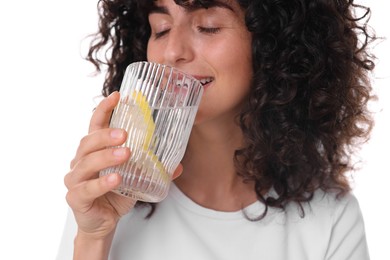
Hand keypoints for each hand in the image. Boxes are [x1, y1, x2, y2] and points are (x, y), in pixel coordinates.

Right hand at [64, 91, 182, 240]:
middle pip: (88, 142)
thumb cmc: (116, 194)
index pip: (95, 125)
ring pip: (86, 163)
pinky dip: (102, 183)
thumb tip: (178, 165)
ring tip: (126, 154)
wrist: (103, 222)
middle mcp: (80, 161)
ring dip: (106, 156)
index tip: (117, 96)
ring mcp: (75, 179)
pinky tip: (116, 179)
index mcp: (94, 151)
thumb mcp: (136, 179)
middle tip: (124, 133)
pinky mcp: (76, 198)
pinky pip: (87, 188)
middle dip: (106, 135)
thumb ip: (153, 170)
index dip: (104, 109)